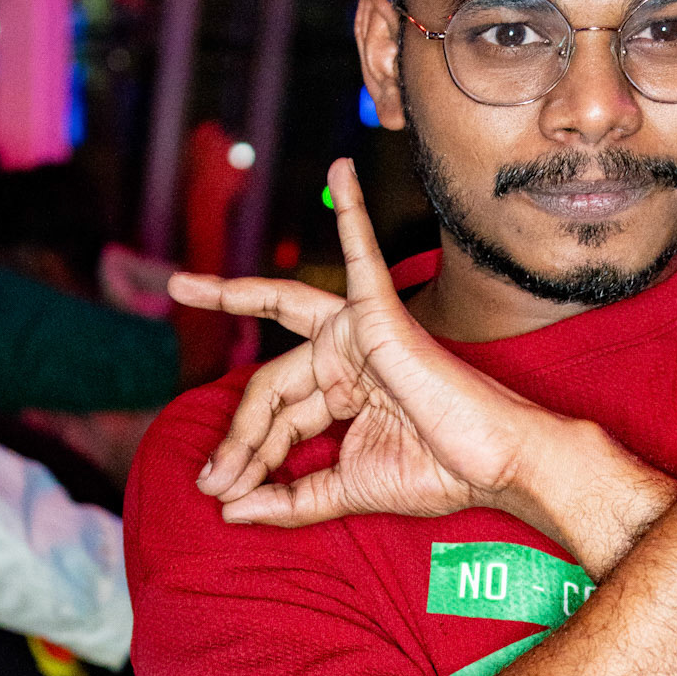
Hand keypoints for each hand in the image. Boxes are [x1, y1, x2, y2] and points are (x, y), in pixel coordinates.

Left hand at [168, 158, 566, 528]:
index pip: (277, 417)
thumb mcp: (347, 490)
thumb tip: (228, 510)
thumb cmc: (438, 473)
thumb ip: (291, 501)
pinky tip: (340, 165)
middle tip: (210, 479)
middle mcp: (348, 357)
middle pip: (269, 387)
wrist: (494, 467)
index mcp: (344, 391)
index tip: (222, 495)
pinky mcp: (383, 314)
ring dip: (231, 327)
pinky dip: (353, 210)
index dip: (247, 456)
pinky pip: (361, 254)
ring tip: (182, 291)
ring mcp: (363, 332)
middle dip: (237, 435)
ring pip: (279, 347)